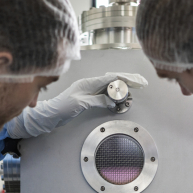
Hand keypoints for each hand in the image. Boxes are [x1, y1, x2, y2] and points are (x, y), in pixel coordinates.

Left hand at [7, 73, 147, 137]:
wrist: (51, 114)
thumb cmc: (61, 107)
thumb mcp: (80, 103)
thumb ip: (97, 100)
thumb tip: (111, 100)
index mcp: (88, 82)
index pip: (111, 78)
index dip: (125, 78)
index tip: (136, 81)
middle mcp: (90, 84)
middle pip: (113, 79)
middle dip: (128, 79)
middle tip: (141, 82)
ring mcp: (90, 90)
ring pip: (110, 85)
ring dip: (123, 85)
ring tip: (135, 87)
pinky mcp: (89, 97)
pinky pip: (106, 93)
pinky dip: (115, 93)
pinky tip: (120, 94)